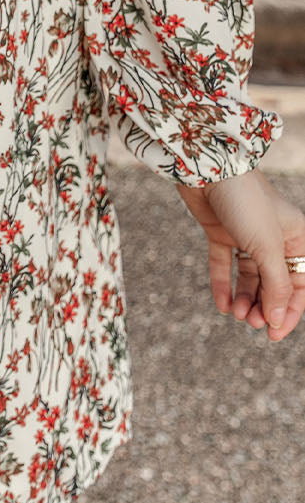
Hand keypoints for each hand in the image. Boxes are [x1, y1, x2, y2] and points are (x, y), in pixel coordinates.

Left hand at [175, 168, 304, 341]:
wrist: (207, 167)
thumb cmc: (246, 202)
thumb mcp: (267, 248)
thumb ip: (276, 284)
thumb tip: (279, 318)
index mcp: (296, 238)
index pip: (299, 284)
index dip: (289, 311)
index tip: (274, 334)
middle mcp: (273, 238)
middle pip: (273, 283)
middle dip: (264, 306)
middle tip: (251, 323)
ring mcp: (245, 235)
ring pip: (249, 277)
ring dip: (245, 298)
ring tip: (237, 314)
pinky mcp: (220, 231)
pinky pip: (224, 264)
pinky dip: (223, 285)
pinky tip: (223, 305)